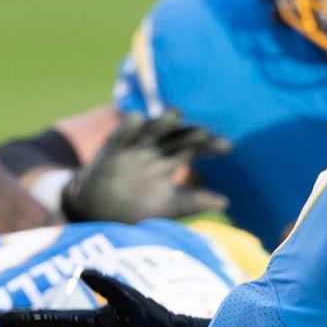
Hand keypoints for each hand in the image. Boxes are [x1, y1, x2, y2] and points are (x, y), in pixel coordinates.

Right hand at [64, 113, 229, 223]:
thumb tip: (226, 202)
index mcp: (170, 160)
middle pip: (176, 136)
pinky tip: (134, 118)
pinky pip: (119, 135)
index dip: (210, 145)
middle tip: (204, 133)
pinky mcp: (111, 151)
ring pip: (150, 131)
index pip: (194, 147)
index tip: (228, 147)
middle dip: (189, 134)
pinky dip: (126, 127)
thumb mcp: (168, 206)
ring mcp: (133, 148)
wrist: (98, 212)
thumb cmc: (136, 208)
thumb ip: (194, 202)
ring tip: (174, 114)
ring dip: (161, 122)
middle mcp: (154, 149)